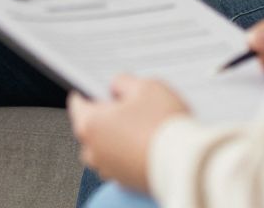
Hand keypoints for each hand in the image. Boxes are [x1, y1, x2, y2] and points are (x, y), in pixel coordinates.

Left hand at [67, 75, 191, 192]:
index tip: (99, 87)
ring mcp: (108, 169)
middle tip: (131, 105)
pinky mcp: (124, 182)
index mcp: (89, 124)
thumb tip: (117, 86)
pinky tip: (148, 143)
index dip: (90, 90)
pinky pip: (121, 161)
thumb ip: (123, 82)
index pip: (78, 102)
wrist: (185, 164)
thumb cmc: (163, 125)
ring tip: (144, 125)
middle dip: (108, 115)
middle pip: (93, 126)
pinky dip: (130, 153)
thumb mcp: (145, 86)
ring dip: (119, 136)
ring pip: (107, 146)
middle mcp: (92, 151)